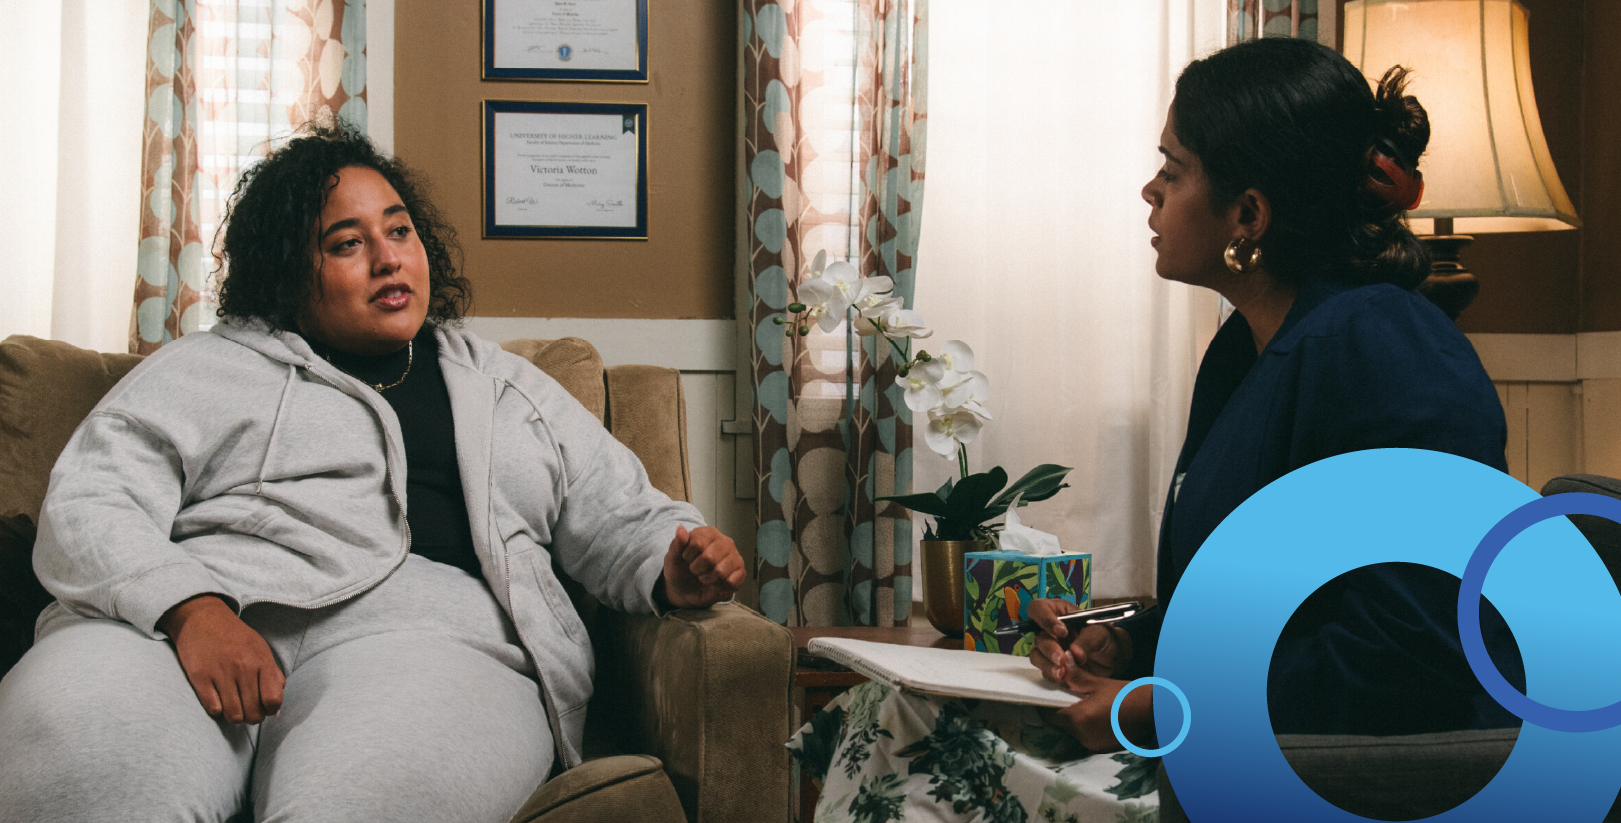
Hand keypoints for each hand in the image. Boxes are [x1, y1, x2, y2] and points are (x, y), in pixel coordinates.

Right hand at [159, 594, 284, 724]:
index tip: (265, 707)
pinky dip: (217, 710)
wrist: (202, 618)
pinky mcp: (200, 678)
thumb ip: (273, 676)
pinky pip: (213, 709)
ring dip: (235, 717)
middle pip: (253, 712)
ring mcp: (221, 673)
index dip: (271, 710)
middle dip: (252, 717)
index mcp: (261, 660)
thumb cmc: (235, 637)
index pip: (273, 699)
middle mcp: (243, 668)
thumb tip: (276, 709)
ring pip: (233, 715)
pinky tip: (218, 700)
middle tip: (248, 710)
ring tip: (234, 707)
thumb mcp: (261, 649)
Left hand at [661, 525, 744, 607]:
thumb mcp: (673, 558)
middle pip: (709, 558)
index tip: (686, 559)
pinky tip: (715, 583)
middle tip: (696, 570)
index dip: (688, 556)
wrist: (686, 590)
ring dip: (708, 579)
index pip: (697, 544)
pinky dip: (719, 587)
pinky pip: (731, 582)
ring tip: (705, 576)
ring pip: (720, 572)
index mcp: (708, 533)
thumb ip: (677, 544)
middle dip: (697, 569)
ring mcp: (735, 557)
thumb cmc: (681, 570)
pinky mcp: (740, 572)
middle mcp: (725, 542)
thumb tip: (681, 529)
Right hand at [1028, 599, 1127, 683]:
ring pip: (1037, 655)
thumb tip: (1075, 651)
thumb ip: (1088, 639)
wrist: (1112, 659)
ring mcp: (1048, 648)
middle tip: (1062, 658)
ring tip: (1063, 672)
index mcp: (1059, 613)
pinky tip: (1066, 678)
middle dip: (1049, 649)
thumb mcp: (1101, 633)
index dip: (1045, 619)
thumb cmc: (1104, 638)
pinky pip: (1045, 671)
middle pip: (1037, 636)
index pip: (1039, 609)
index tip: (1061, 632)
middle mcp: (1049, 630)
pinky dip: (1055, 675)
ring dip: (1048, 665)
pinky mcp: (1051, 666)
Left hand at [1042, 666, 1151, 753]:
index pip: (1049, 715)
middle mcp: (1083, 736)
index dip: (1045, 705)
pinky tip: (1098, 714)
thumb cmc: (1128, 695)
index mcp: (1078, 719)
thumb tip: (1061, 665)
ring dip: (1076, 719)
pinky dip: (1088, 726)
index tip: (1047, 695)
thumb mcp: (1099, 684)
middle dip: (1062, 710)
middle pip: (1062, 724)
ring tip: (1085, 703)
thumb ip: (1076, 678)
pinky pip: (1087, 736)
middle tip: (1068, 695)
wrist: (1156, 711)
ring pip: (1075, 731)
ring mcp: (1093, 745)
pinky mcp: (1103, 748)